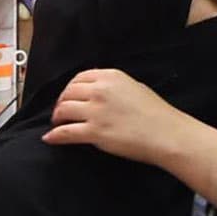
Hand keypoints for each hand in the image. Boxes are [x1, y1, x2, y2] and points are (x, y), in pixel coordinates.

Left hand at [45, 70, 216, 206]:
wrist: (166, 134)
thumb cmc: (156, 113)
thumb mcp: (134, 87)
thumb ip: (113, 86)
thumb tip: (97, 91)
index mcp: (111, 76)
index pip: (79, 78)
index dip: (69, 88)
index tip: (68, 96)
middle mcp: (100, 90)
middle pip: (68, 93)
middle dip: (61, 103)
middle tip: (60, 112)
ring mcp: (96, 111)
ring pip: (63, 110)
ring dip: (56, 118)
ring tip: (57, 124)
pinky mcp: (94, 132)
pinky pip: (66, 132)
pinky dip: (55, 136)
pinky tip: (50, 138)